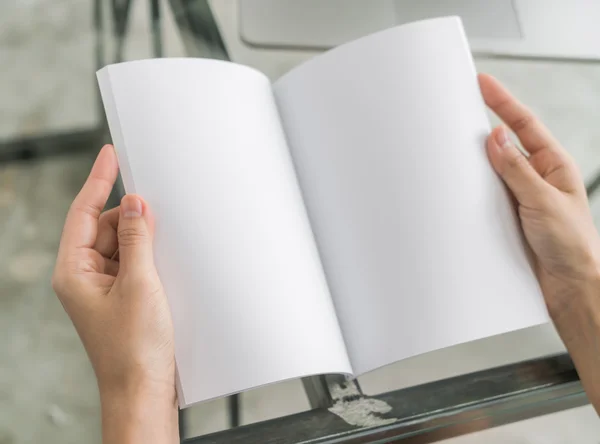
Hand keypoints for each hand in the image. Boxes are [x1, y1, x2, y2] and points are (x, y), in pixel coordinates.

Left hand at [52, 145, 177, 442]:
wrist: (145, 391)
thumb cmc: (134, 349)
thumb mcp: (140, 284)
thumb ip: (137, 239)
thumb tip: (134, 203)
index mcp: (74, 272)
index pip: (83, 213)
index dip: (97, 180)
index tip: (109, 154)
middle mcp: (85, 277)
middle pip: (105, 226)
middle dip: (130, 214)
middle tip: (157, 202)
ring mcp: (105, 288)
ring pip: (123, 244)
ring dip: (143, 236)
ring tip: (165, 237)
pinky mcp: (125, 297)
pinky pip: (134, 262)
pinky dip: (149, 253)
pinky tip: (166, 254)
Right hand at [479, 74, 599, 315]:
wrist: (569, 286)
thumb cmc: (573, 245)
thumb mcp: (544, 200)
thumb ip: (517, 169)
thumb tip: (497, 138)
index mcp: (553, 165)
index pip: (524, 125)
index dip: (502, 102)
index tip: (483, 83)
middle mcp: (536, 178)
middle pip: (505, 143)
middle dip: (483, 125)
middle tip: (459, 109)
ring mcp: (520, 197)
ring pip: (491, 170)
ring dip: (476, 161)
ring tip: (455, 147)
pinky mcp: (507, 216)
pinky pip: (485, 195)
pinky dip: (472, 188)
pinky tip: (461, 187)